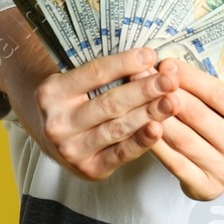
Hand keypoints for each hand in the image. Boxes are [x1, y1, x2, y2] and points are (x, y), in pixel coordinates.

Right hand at [33, 48, 174, 180]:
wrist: (52, 141)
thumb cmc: (72, 105)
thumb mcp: (74, 83)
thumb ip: (104, 74)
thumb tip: (147, 58)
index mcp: (52, 93)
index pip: (94, 74)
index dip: (125, 63)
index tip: (150, 55)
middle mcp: (58, 123)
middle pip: (110, 103)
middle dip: (144, 90)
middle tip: (169, 80)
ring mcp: (72, 149)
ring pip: (118, 128)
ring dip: (149, 114)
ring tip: (172, 102)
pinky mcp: (89, 168)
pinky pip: (120, 153)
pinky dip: (142, 141)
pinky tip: (158, 129)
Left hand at [136, 58, 223, 200]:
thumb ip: (205, 86)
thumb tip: (167, 67)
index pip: (217, 94)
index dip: (188, 77)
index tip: (165, 63)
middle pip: (196, 116)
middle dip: (165, 93)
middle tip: (142, 77)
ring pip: (181, 139)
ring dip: (154, 116)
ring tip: (137, 98)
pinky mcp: (208, 187)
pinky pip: (174, 163)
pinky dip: (155, 144)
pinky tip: (141, 127)